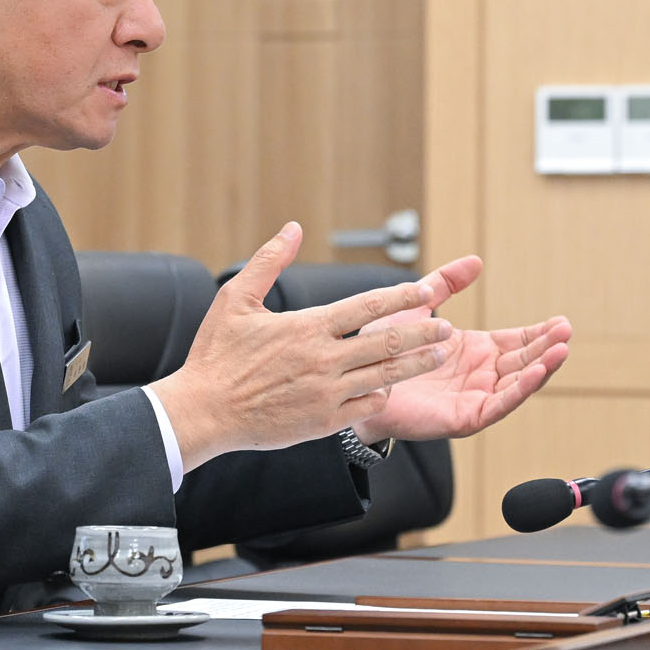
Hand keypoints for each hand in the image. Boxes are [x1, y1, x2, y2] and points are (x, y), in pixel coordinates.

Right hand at [147, 222, 455, 471]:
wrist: (203, 411)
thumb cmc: (216, 355)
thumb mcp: (235, 299)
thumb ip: (268, 261)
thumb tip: (292, 227)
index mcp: (306, 328)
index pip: (366, 307)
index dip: (400, 296)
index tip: (426, 289)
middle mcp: (323, 359)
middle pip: (387, 342)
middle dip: (422, 331)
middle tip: (446, 326)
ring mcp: (326, 393)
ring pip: (384, 375)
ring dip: (416, 364)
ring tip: (438, 354)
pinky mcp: (323, 422)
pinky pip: (366, 407)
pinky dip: (382, 395)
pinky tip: (392, 387)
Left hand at [349, 255, 570, 441]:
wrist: (354, 382)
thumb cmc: (382, 349)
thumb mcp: (417, 307)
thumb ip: (444, 284)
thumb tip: (474, 261)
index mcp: (474, 352)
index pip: (516, 342)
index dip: (539, 333)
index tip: (560, 322)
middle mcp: (478, 376)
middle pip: (522, 361)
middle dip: (546, 347)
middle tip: (566, 331)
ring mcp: (473, 397)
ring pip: (517, 384)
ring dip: (541, 368)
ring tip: (561, 350)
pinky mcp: (464, 417)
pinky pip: (498, 404)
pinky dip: (519, 390)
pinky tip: (535, 372)